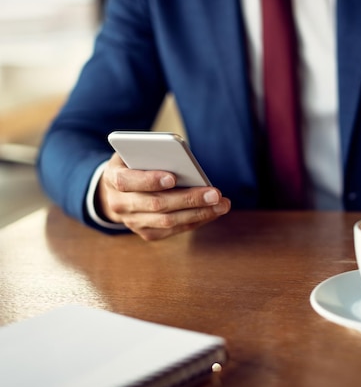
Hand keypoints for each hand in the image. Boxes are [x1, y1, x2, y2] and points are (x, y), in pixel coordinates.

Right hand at [96, 154, 230, 239]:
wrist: (116, 192)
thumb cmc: (133, 165)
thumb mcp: (135, 153)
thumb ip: (152, 154)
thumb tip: (183, 159)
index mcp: (112, 178)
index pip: (127, 181)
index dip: (149, 180)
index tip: (173, 177)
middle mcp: (119, 204)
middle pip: (156, 204)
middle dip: (188, 199)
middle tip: (215, 193)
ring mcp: (132, 222)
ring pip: (168, 221)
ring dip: (199, 213)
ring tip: (222, 204)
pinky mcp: (146, 233)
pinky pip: (174, 230)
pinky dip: (196, 220)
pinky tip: (214, 211)